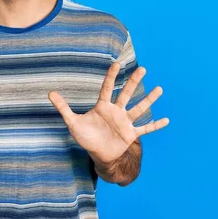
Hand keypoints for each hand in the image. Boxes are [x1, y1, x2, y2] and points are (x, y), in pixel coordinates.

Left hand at [48, 62, 168, 163]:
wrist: (98, 155)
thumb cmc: (86, 137)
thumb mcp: (73, 122)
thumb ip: (63, 108)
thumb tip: (50, 93)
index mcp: (102, 107)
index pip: (106, 88)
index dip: (111, 76)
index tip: (116, 63)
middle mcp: (116, 111)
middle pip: (125, 94)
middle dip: (134, 82)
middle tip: (143, 69)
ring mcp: (125, 122)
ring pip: (138, 108)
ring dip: (149, 99)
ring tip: (160, 89)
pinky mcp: (131, 134)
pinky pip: (145, 129)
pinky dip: (155, 125)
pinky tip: (167, 120)